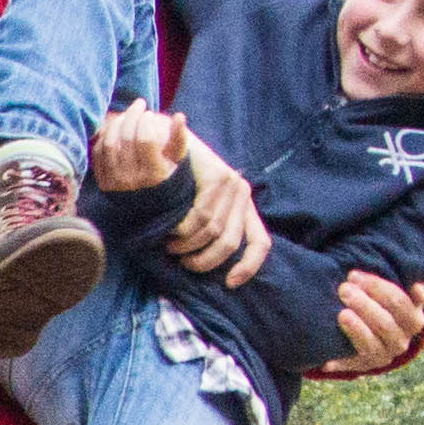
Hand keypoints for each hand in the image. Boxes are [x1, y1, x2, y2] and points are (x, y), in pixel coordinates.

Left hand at [89, 108, 185, 190]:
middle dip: (132, 115)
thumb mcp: (177, 157)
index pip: (145, 140)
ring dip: (116, 123)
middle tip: (138, 105)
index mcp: (154, 173)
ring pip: (109, 143)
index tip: (149, 113)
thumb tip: (180, 116)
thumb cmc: (165, 170)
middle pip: (126, 138)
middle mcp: (133, 179)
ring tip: (126, 115)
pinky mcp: (103, 183)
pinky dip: (105, 137)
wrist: (149, 200)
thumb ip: (179, 137)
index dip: (146, 121)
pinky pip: (98, 153)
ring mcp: (115, 182)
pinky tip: (115, 129)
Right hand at [164, 137, 268, 285]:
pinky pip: (200, 218)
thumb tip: (207, 263)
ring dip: (187, 247)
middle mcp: (243, 194)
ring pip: (213, 233)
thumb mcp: (196, 206)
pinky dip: (182, 231)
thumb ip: (209, 228)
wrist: (163, 140)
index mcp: (244, 206)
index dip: (248, 267)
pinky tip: (170, 231)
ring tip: (170, 246)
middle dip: (204, 261)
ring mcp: (232, 184)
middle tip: (183, 262)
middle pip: (230, 244)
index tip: (229, 284)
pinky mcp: (217, 178)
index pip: (260, 243)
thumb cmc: (176, 180)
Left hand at [314, 272, 423, 376]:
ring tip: (341, 313)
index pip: (399, 302)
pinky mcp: (363, 365)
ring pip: (371, 344)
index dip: (376, 287)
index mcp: (414, 320)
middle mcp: (401, 340)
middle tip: (342, 289)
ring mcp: (383, 355)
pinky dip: (340, 362)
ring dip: (355, 328)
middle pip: (384, 323)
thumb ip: (421, 284)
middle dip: (362, 304)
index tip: (354, 275)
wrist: (378, 327)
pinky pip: (351, 364)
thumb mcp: (406, 287)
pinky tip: (328, 360)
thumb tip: (418, 289)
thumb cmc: (389, 299)